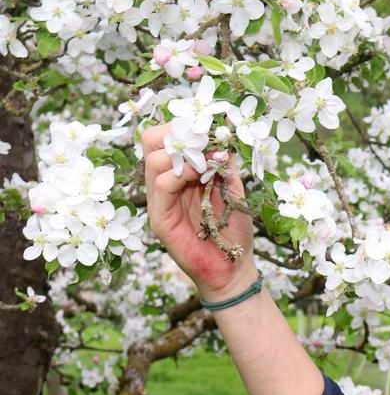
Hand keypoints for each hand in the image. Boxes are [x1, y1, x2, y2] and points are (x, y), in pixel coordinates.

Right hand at [141, 121, 257, 301]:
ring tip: (208, 162)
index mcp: (179, 173)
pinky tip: (201, 176)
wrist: (232, 268)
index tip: (211, 128)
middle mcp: (164, 182)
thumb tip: (226, 132)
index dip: (185, 126)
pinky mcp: (159, 218)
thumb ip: (225, 163)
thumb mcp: (233, 188)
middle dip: (179, 133)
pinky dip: (181, 174)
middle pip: (152, 140)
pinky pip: (161, 185)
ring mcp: (159, 200)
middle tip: (205, 140)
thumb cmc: (232, 229)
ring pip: (154, 159)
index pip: (166, 136)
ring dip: (184, 154)